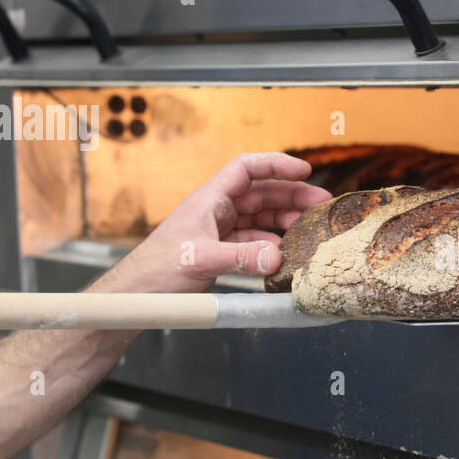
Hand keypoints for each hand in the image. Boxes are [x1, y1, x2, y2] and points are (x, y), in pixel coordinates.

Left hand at [97, 153, 331, 293]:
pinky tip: (287, 255)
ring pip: (262, 218)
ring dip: (287, 221)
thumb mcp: (199, 259)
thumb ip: (240, 258)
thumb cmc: (155, 269)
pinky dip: (274, 247)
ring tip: (311, 229)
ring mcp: (221, 231)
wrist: (138, 294)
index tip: (303, 169)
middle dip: (292, 196)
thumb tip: (276, 256)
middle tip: (320, 204)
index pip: (246, 169)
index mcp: (209, 199)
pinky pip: (256, 243)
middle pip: (262, 193)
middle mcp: (217, 211)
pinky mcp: (223, 252)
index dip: (276, 164)